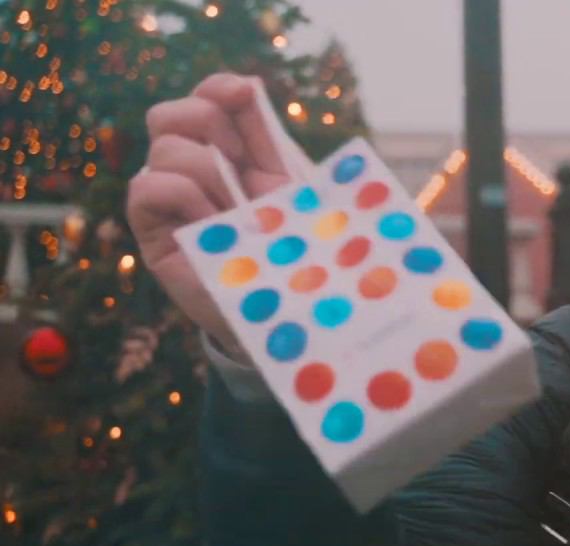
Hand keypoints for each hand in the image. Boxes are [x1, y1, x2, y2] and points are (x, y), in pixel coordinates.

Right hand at [125, 72, 295, 362]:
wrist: (293, 312)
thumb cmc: (299, 248)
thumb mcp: (293, 187)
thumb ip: (270, 137)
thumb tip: (247, 84)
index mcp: (231, 154)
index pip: (207, 98)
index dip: (220, 88)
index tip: (247, 96)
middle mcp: (192, 171)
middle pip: (170, 114)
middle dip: (210, 123)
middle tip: (245, 163)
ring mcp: (169, 202)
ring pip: (165, 148)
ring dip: (209, 172)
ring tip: (238, 211)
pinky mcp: (153, 234)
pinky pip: (146, 187)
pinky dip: (183, 196)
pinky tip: (213, 224)